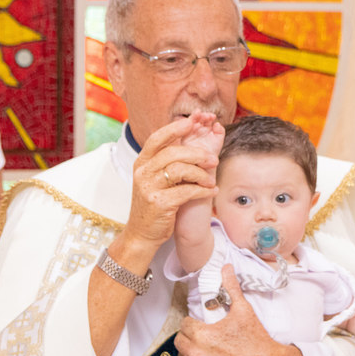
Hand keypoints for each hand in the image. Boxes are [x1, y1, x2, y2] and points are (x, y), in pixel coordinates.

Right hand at [121, 117, 219, 252]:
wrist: (142, 233)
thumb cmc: (153, 203)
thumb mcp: (153, 179)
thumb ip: (164, 161)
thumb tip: (184, 139)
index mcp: (142, 163)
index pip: (157, 138)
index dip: (176, 128)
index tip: (193, 122)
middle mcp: (143, 173)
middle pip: (172, 152)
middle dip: (197, 154)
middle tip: (213, 160)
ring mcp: (150, 188)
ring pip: (180, 170)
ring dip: (201, 174)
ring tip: (211, 180)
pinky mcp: (160, 203)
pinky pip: (187, 191)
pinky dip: (203, 190)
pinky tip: (211, 191)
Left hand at [173, 265, 304, 355]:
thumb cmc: (256, 338)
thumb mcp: (243, 310)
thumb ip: (231, 288)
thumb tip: (226, 268)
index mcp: (202, 334)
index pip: (184, 325)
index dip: (191, 323)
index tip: (198, 324)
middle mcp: (197, 354)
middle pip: (179, 343)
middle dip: (188, 339)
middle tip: (198, 338)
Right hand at [179, 111, 223, 162]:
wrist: (204, 166)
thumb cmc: (212, 153)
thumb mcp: (218, 141)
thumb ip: (220, 131)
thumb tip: (217, 124)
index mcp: (206, 128)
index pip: (206, 118)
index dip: (209, 116)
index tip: (213, 117)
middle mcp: (197, 129)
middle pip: (198, 117)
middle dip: (202, 115)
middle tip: (206, 116)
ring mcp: (190, 132)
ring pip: (191, 121)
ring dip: (195, 116)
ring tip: (198, 114)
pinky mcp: (184, 137)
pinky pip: (184, 129)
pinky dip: (187, 123)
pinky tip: (191, 121)